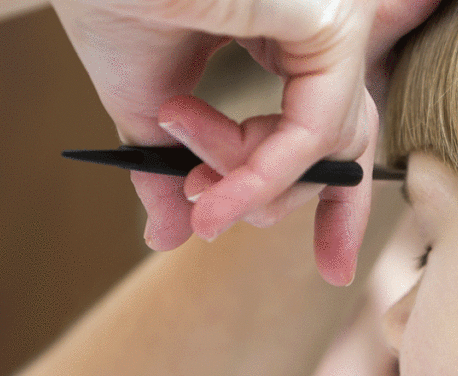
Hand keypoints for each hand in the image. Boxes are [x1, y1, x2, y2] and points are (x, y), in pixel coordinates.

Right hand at [51, 0, 438, 284]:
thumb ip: (175, 172)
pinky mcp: (332, 25)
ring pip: (324, 147)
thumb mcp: (150, 108)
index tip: (332, 269)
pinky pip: (315, 133)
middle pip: (341, 146)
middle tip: (211, 221)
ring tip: (186, 179)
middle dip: (280, 203)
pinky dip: (261, 178)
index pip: (334, 131)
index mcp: (291, 39)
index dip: (338, 207)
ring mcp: (335, 25)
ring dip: (246, 186)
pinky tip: (212, 199)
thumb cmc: (116, 5)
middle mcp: (323, 31)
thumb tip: (171, 237)